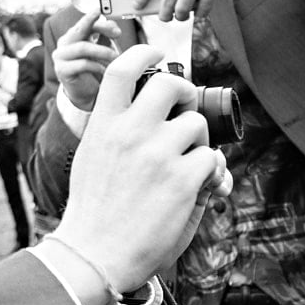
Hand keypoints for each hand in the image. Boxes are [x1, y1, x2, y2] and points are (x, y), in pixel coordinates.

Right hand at [52, 10, 121, 110]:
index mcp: (74, 35)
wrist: (86, 93)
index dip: (102, 23)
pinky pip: (82, 64)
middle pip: (80, 30)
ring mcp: (60, 56)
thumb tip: (114, 28)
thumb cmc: (94, 69)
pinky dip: (97, 66)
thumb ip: (105, 37)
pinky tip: (105, 71)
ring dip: (103, 51)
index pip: (85, 22)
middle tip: (117, 32)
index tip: (117, 30)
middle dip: (100, 29)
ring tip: (115, 58)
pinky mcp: (61, 70)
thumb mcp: (101, 49)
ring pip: (83, 47)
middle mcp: (64, 43)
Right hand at [54, 45, 223, 291]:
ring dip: (198, 143)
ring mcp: (156, 154)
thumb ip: (115, 132)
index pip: (121, 70)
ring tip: (187, 167)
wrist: (94, 253)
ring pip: (196, 124)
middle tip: (186, 109)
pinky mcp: (181, 180)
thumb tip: (153, 116)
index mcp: (101, 126)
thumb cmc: (94, 211)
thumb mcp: (91, 159)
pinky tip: (199, 190)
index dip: (143, 51)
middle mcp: (128, 132)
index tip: (157, 51)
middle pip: (169, 83)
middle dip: (185, 91)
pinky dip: (211, 174)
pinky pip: (212, 160)